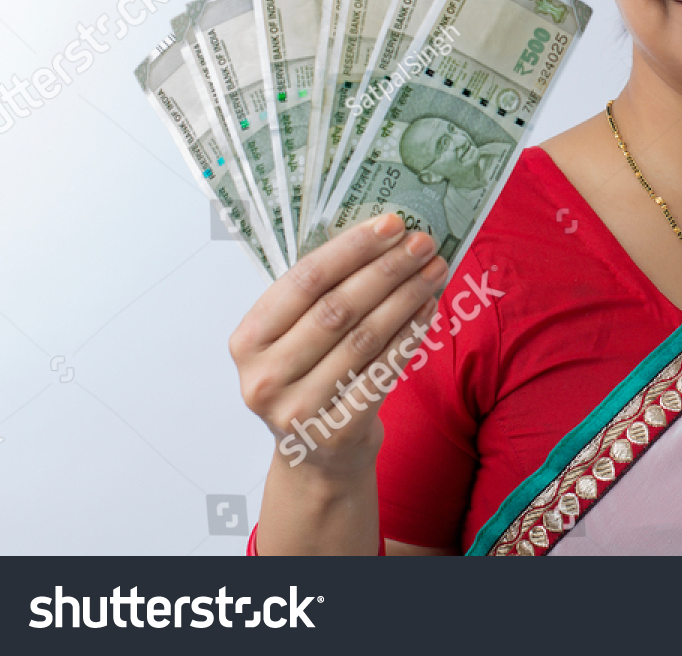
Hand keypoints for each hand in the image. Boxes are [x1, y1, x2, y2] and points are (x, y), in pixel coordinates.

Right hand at [229, 213, 445, 475]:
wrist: (317, 457)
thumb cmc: (310, 379)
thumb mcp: (293, 339)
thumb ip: (318, 296)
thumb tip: (382, 238)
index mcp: (248, 341)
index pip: (303, 281)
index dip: (351, 249)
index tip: (391, 224)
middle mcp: (265, 377)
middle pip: (338, 308)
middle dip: (387, 269)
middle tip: (423, 243)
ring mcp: (299, 410)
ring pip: (365, 338)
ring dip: (406, 297)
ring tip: (434, 270)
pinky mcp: (338, 431)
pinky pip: (383, 371)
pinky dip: (410, 335)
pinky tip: (429, 308)